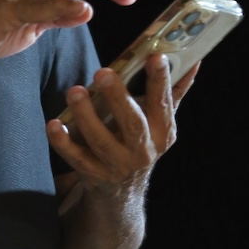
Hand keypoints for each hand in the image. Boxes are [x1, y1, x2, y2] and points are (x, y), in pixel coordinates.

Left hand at [48, 54, 200, 194]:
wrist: (122, 192)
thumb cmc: (140, 143)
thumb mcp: (160, 122)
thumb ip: (174, 92)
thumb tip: (194, 61)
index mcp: (163, 132)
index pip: (163, 103)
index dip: (161, 81)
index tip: (156, 56)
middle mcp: (143, 151)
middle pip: (132, 123)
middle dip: (118, 97)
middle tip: (103, 72)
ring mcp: (117, 165)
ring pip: (101, 141)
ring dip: (87, 116)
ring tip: (75, 91)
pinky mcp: (92, 174)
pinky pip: (76, 158)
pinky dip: (63, 142)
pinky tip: (54, 124)